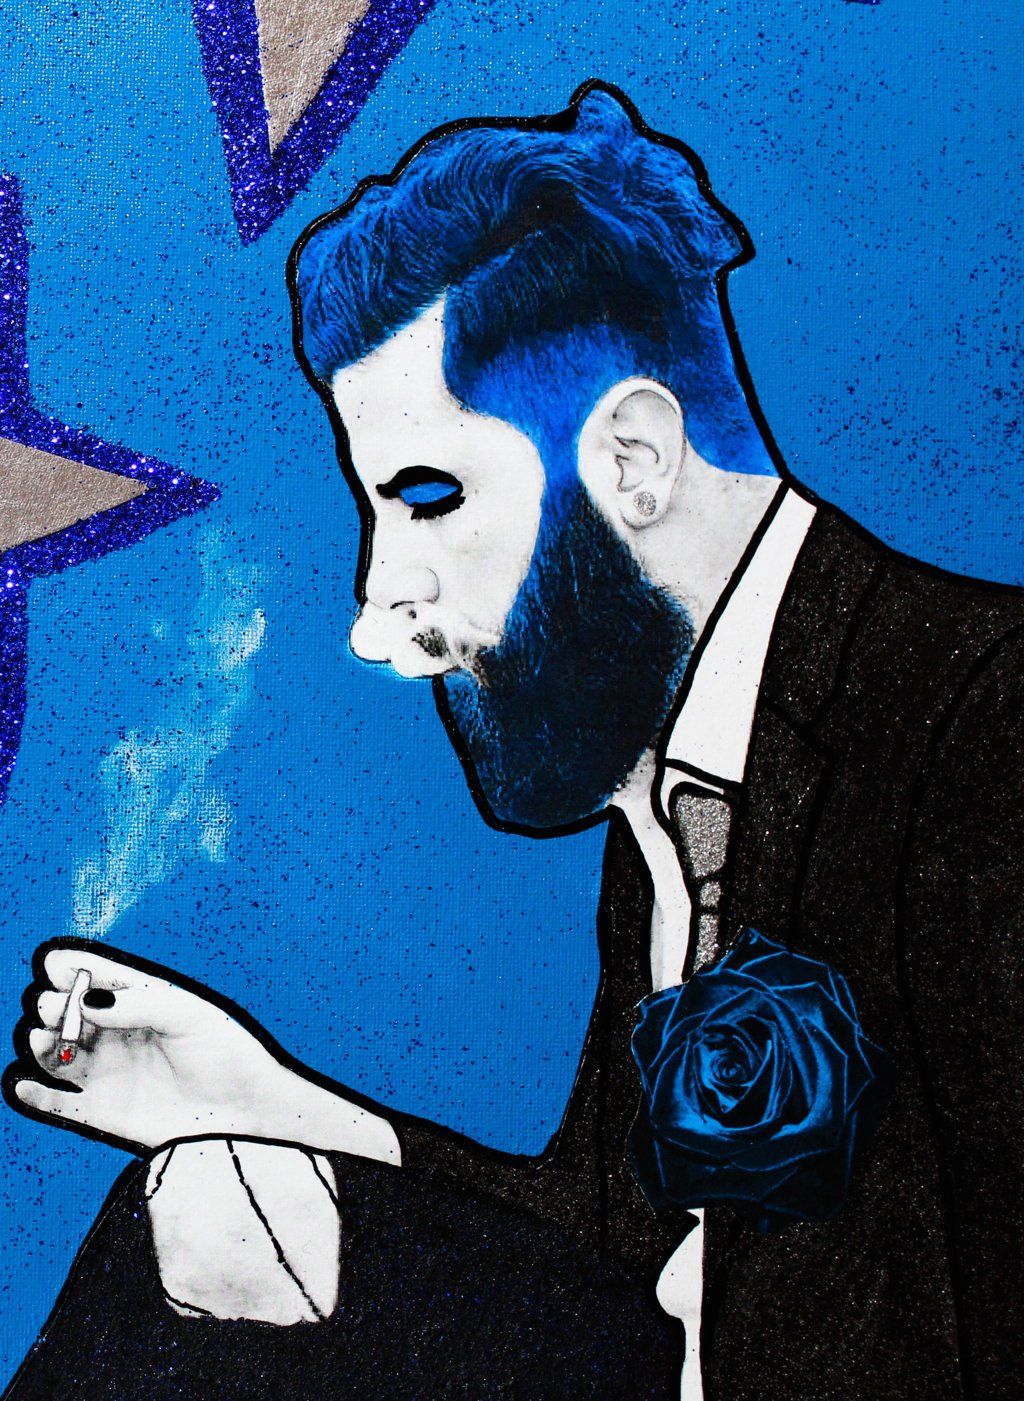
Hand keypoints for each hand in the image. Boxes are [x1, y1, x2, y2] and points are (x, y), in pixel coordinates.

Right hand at [6, 942, 399, 1163]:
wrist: (247, 1113)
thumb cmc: (228, 1055)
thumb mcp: (190, 1016)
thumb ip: (139, 1004)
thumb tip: (89, 999)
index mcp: (137, 1001)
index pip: (89, 977)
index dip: (68, 970)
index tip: (58, 970)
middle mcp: (114, 1033)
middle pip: (61, 1012)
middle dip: (50, 1007)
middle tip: (57, 1011)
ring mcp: (105, 1071)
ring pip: (49, 1051)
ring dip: (39, 1044)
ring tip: (50, 1042)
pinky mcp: (100, 1111)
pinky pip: (52, 1101)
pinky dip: (31, 1093)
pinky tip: (29, 1083)